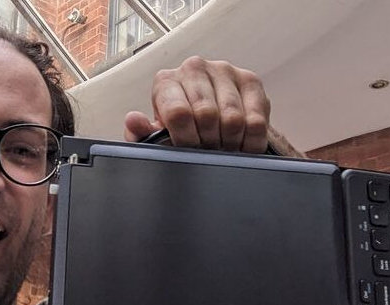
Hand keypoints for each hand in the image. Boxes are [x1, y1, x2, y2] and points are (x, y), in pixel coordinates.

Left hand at [124, 56, 270, 152]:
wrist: (209, 121)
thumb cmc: (179, 129)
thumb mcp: (156, 136)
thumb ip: (140, 133)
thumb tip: (134, 120)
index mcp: (166, 81)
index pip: (178, 112)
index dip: (185, 139)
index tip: (188, 150)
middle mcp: (194, 69)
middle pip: (207, 115)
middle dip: (208, 142)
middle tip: (208, 151)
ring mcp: (224, 71)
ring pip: (233, 118)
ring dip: (229, 143)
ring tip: (223, 148)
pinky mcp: (250, 80)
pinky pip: (256, 118)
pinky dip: (250, 141)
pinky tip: (241, 144)